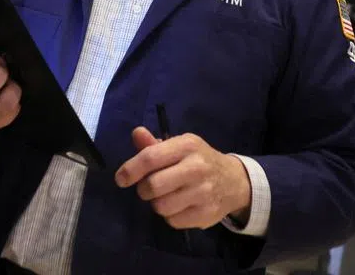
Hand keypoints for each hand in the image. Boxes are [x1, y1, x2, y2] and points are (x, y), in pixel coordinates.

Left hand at [115, 127, 250, 229]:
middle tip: (149, 188)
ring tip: (167, 196)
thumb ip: (154, 144)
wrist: (233, 181)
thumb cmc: (198, 161)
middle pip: (152, 186)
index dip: (131, 169)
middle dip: (144, 190)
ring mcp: (203, 192)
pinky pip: (173, 221)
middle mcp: (197, 167)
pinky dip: (171, 216)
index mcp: (187, 145)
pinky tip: (180, 206)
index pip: (150, 158)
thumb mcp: (180, 147)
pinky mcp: (206, 214)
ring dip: (158, 204)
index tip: (121, 178)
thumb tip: (136, 133)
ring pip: (160, 207)